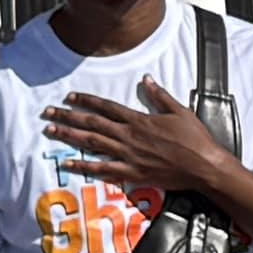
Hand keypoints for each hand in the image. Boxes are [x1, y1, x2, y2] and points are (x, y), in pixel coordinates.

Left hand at [47, 84, 240, 205]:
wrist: (204, 166)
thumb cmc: (195, 139)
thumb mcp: (179, 111)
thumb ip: (159, 96)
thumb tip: (146, 80)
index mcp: (139, 120)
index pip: (106, 107)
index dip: (86, 101)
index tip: (70, 97)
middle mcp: (129, 136)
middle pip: (92, 124)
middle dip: (68, 117)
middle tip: (48, 113)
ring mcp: (129, 155)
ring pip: (92, 144)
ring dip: (69, 137)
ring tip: (51, 132)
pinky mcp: (133, 173)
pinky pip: (103, 169)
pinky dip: (84, 166)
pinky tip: (68, 163)